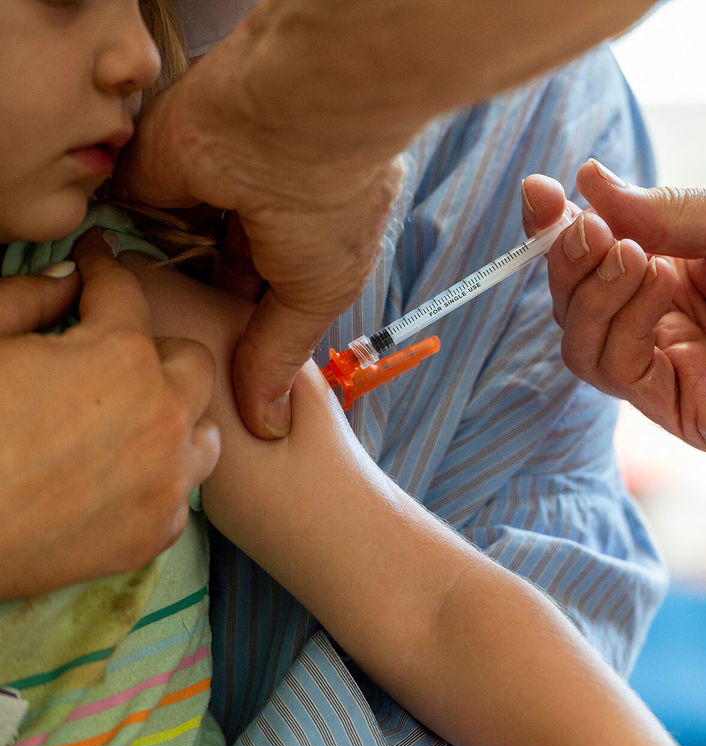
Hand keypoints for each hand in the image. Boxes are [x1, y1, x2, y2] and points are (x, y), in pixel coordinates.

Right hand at [0, 231, 219, 598]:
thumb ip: (25, 299)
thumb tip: (65, 279)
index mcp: (119, 358)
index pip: (126, 291)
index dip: (103, 267)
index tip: (95, 260)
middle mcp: (162, 416)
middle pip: (190, 362)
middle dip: (152, 350)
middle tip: (106, 356)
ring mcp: (167, 479)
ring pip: (201, 430)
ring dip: (172, 417)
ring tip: (125, 419)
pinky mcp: (156, 533)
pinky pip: (180, 493)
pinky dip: (157, 479)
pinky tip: (117, 477)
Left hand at [114, 54, 402, 438]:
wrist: (296, 118)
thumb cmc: (332, 205)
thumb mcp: (317, 295)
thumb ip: (280, 352)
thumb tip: (269, 423)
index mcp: (306, 235)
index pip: (267, 289)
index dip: (247, 329)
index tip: (226, 372)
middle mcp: (258, 210)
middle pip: (220, 271)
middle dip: (206, 311)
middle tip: (184, 360)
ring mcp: (207, 187)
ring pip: (177, 245)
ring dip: (169, 279)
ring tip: (154, 330)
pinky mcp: (158, 167)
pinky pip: (135, 214)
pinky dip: (133, 243)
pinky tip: (129, 280)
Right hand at [523, 162, 705, 453]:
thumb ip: (662, 210)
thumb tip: (588, 182)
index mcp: (671, 282)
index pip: (591, 264)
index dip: (557, 232)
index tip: (539, 193)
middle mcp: (663, 331)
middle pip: (576, 308)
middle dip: (567, 262)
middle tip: (582, 224)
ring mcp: (672, 376)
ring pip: (586, 345)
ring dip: (592, 293)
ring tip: (625, 251)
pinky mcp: (688, 414)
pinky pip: (624, 374)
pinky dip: (622, 324)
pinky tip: (652, 282)